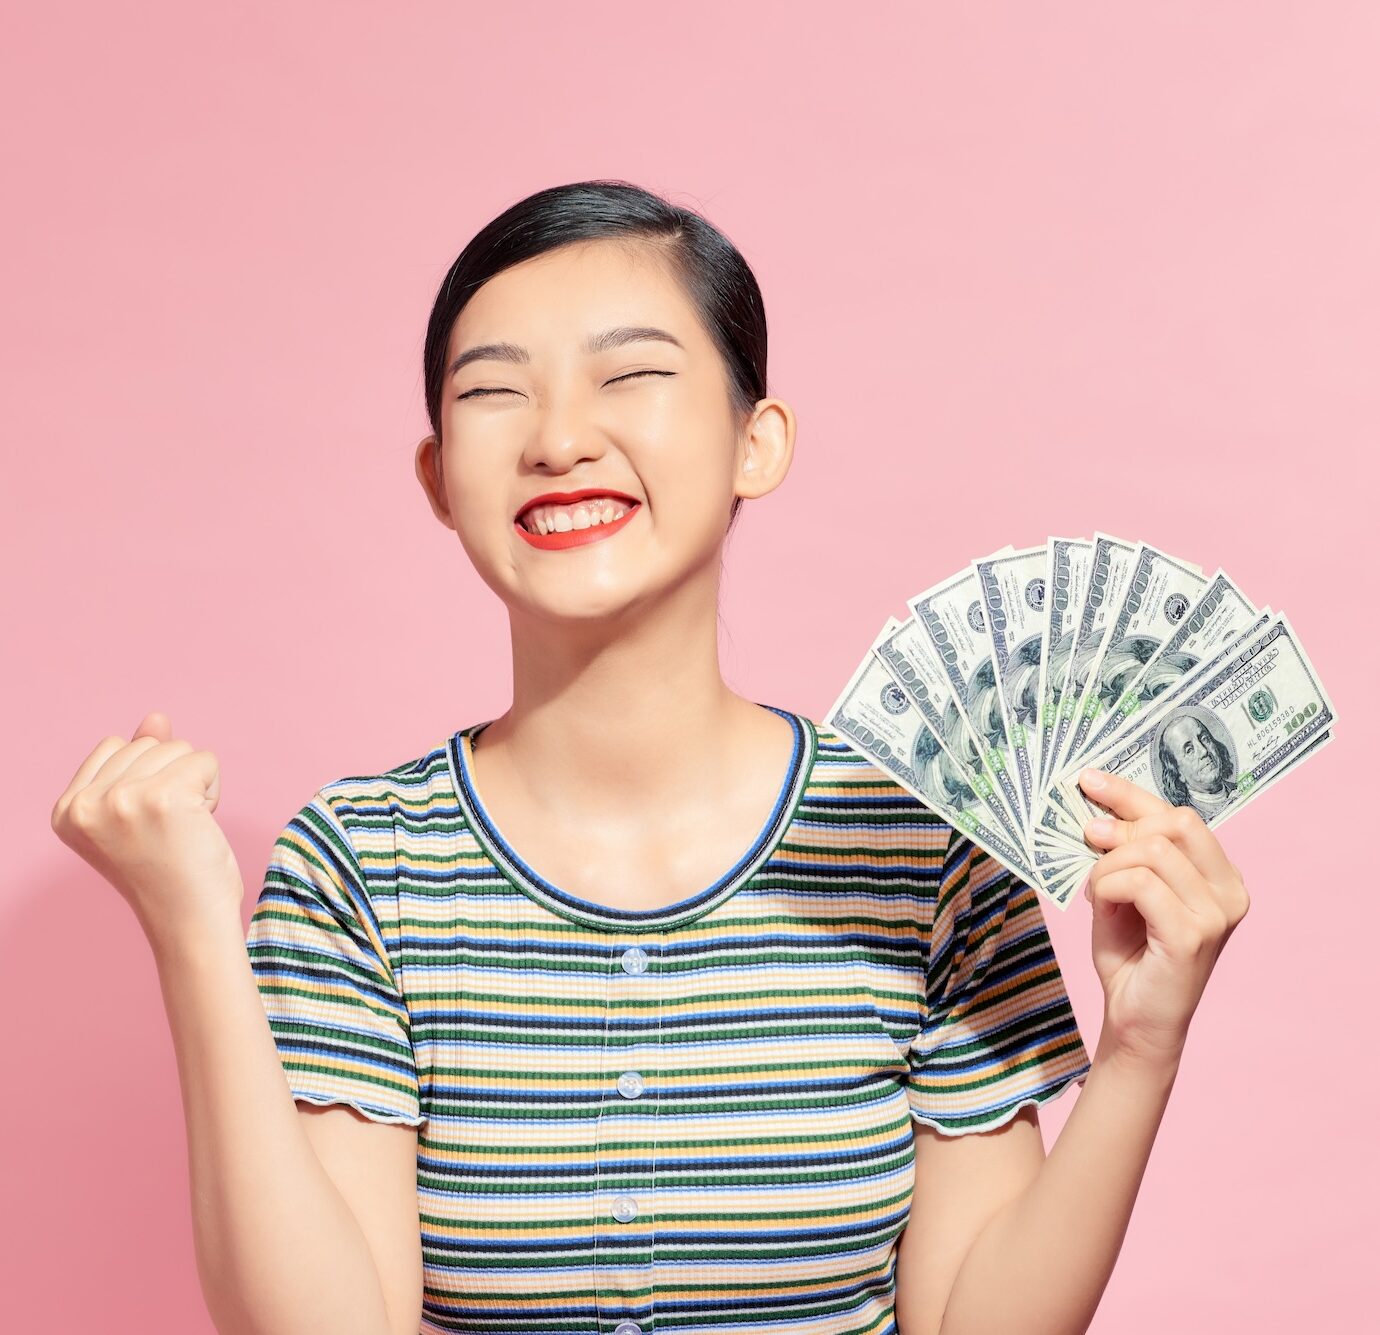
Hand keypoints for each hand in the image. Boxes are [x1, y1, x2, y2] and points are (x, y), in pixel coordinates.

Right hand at [51, 711, 244, 950]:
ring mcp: (121, 799)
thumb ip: (140, 762)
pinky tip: (201, 826)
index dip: (145, 777)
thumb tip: (155, 717)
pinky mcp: (163, 797)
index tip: (144, 825)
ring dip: (194, 785)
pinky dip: (213, 790)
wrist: (189, 921)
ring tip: (183, 830)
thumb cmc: (168, 870)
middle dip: (171, 779)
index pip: (115, 746)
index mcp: (66, 809)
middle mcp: (85, 804)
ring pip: (178, 748)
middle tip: (167, 831)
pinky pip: (205, 760)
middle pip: (149, 744)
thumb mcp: (139, 812)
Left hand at [1077, 766, 1249, 1071]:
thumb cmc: (1131, 953)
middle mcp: (1230, 891)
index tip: (1089, 780)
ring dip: (1109, 864)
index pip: (1181, 814)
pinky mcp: (1193, 935)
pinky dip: (1108, 885)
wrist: (1135, 1020)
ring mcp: (1217, 914)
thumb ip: (1125, 850)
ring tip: (1097, 890)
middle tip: (1089, 842)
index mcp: (1220, 875)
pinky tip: (1101, 904)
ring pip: (1153, 850)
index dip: (1132, 793)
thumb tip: (1097, 804)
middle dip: (1122, 827)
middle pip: (1175, 822)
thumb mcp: (1124, 889)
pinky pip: (1140, 883)